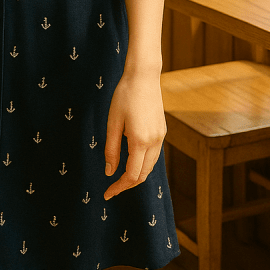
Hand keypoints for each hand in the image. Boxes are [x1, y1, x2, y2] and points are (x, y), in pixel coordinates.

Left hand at [103, 69, 165, 198]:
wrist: (144, 76)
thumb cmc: (124, 96)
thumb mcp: (113, 122)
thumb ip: (111, 149)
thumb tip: (109, 172)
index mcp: (140, 141)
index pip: (131, 175)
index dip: (119, 187)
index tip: (107, 194)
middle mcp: (154, 142)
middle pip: (143, 174)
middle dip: (128, 185)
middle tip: (112, 188)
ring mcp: (160, 137)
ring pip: (150, 166)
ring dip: (136, 175)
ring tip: (120, 177)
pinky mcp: (162, 131)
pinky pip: (154, 155)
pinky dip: (143, 163)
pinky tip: (132, 159)